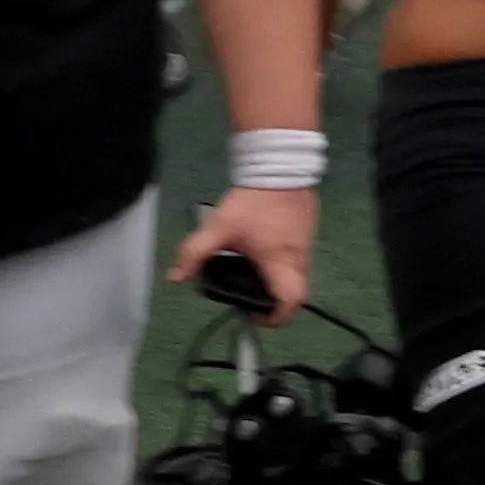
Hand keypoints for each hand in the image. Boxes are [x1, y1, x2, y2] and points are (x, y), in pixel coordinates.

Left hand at [169, 185, 314, 323]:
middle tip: (251, 295)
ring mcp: (307, 243)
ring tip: (253, 271)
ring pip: (299, 274)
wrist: (279, 166)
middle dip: (275, 300)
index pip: (291, 302)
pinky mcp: (308, 230)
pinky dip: (283, 262)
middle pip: (296, 292)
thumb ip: (194, 253)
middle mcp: (299, 258)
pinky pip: (299, 256)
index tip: (257, 315)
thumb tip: (176, 278)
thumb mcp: (218, 228)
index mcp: (280, 263)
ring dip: (279, 280)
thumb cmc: (252, 203)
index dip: (276, 317)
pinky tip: (264, 248)